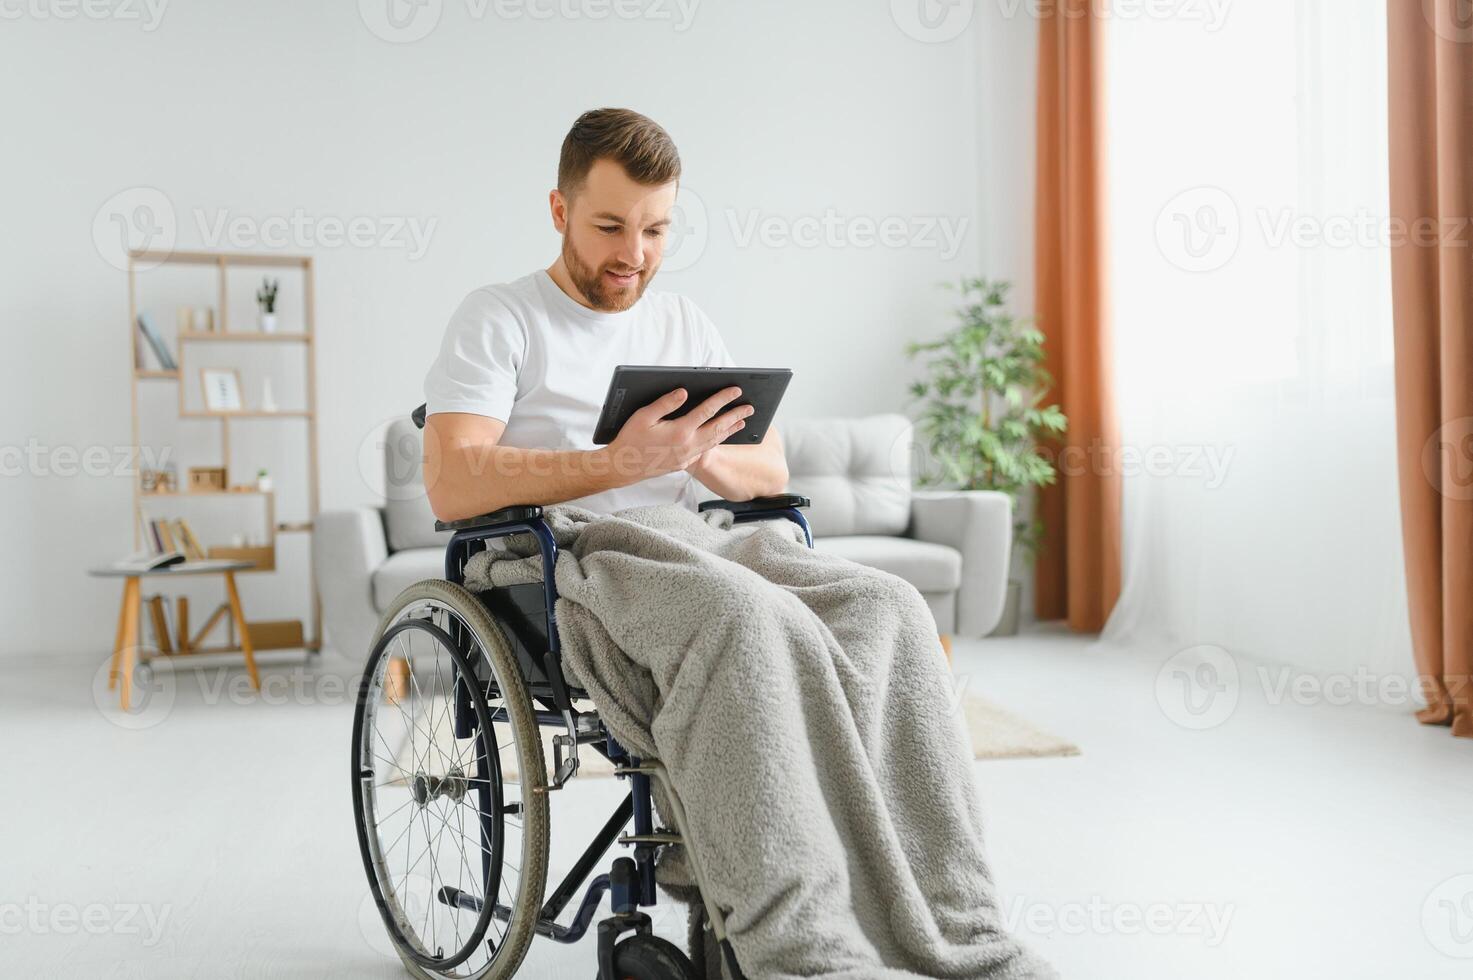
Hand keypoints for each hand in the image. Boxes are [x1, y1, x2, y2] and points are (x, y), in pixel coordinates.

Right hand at [605, 386, 752, 484]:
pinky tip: (721, 436)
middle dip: (736, 416)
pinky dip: (717, 441)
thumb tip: (684, 392)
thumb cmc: (631, 439)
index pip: (707, 411)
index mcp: (680, 431)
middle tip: (750, 407)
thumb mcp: (645, 416)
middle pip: (718, 428)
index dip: (723, 399)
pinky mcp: (684, 463)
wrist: (623, 467)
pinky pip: (706, 450)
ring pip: (715, 441)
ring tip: (742, 422)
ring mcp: (687, 456)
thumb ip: (666, 403)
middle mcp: (688, 446)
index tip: (736, 390)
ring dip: (730, 430)